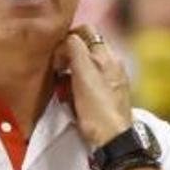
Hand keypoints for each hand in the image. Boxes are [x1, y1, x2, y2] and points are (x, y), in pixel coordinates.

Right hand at [59, 25, 132, 148]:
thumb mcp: (83, 72)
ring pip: (84, 66)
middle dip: (67, 56)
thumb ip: (76, 49)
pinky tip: (71, 98)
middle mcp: (111, 64)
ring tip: (62, 86)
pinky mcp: (106, 95)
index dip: (68, 38)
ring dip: (70, 73)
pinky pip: (87, 83)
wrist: (113, 138)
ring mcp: (110, 80)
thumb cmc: (98, 107)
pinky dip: (76, 86)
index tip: (56, 54)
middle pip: (84, 48)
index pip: (86, 31)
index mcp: (107, 55)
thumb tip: (68, 37)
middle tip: (57, 70)